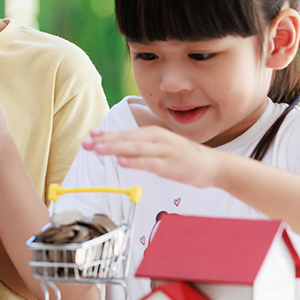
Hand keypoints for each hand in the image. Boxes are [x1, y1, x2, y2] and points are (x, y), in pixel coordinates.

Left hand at [82, 126, 220, 188]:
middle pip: (126, 139)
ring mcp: (165, 152)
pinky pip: (150, 164)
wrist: (213, 165)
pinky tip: (122, 162)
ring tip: (98, 149)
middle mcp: (157, 139)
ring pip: (135, 148)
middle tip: (86, 144)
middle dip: (104, 141)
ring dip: (115, 148)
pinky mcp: (171, 166)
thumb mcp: (160, 147)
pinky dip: (135, 162)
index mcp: (153, 134)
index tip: (89, 135)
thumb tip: (116, 147)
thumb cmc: (183, 157)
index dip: (106, 134)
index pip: (125, 133)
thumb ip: (140, 147)